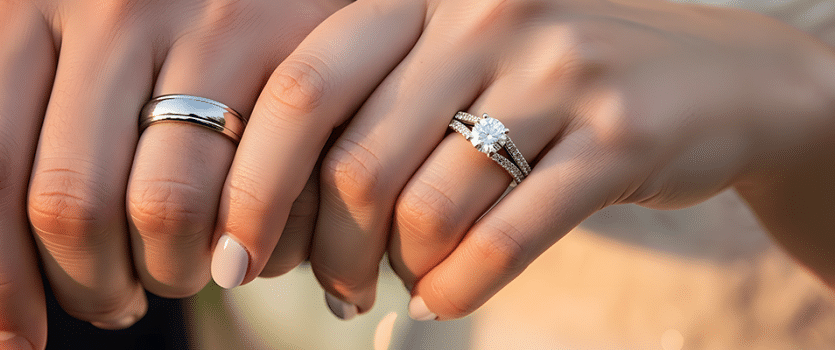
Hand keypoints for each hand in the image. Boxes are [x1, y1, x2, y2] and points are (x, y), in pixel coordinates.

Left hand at [0, 0, 342, 347]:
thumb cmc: (144, 46)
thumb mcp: (51, 83)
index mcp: (26, 7)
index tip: (9, 347)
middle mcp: (109, 3)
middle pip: (68, 201)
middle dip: (87, 289)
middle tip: (112, 306)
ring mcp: (203, 17)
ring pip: (164, 206)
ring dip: (165, 277)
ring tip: (172, 273)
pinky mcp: (285, 42)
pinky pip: (248, 192)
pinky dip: (237, 250)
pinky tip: (234, 255)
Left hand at [212, 0, 834, 320]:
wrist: (711, 78)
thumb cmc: (544, 83)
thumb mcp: (453, 63)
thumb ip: (368, 113)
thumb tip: (270, 220)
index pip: (303, 87)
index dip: (253, 182)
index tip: (235, 254)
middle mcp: (483, 13)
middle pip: (357, 161)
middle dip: (326, 252)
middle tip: (330, 292)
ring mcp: (556, 70)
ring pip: (428, 209)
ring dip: (397, 272)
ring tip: (400, 286)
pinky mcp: (619, 137)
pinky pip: (506, 236)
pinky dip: (458, 287)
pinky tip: (445, 298)